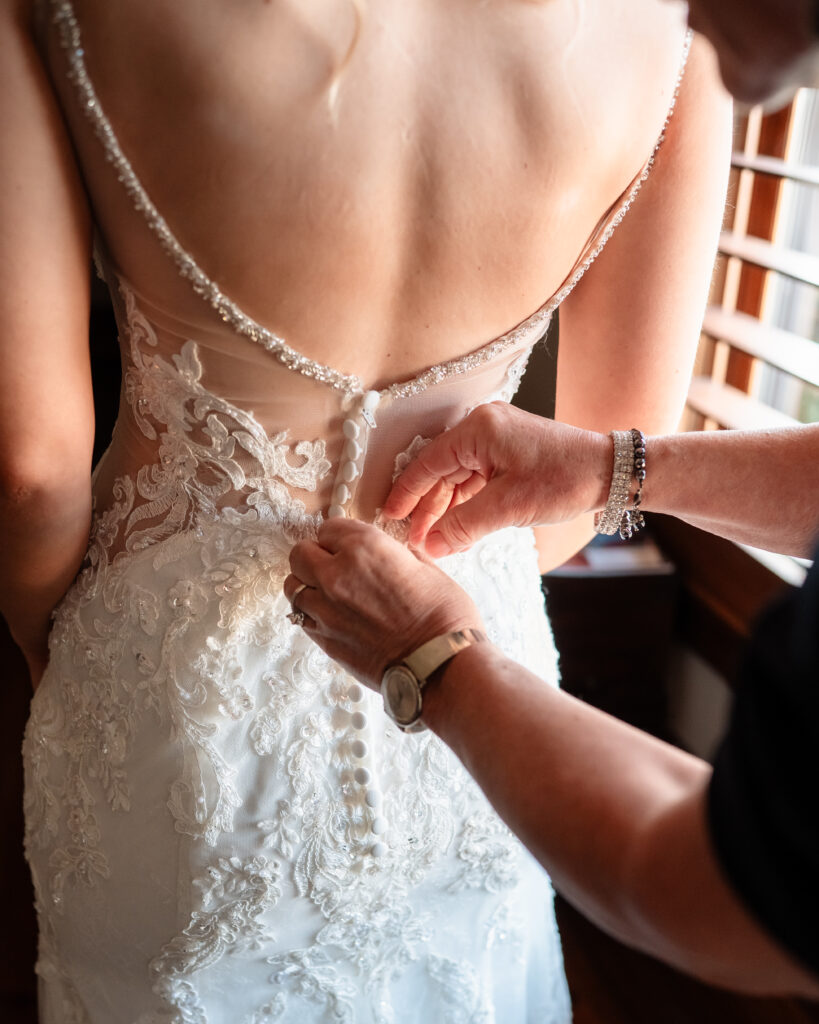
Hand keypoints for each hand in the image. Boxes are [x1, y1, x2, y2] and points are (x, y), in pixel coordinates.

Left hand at [284, 519, 483, 689]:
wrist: (439, 665)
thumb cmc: (444, 618)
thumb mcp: (428, 569)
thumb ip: (400, 556)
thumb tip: (395, 554)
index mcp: (364, 547)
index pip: (329, 528)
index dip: (340, 537)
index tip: (348, 545)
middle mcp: (337, 574)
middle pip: (300, 554)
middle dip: (315, 556)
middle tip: (333, 565)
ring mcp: (325, 609)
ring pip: (293, 586)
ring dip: (307, 586)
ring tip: (328, 593)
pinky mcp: (324, 639)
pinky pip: (300, 617)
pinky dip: (309, 612)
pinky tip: (331, 615)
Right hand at [382, 403, 610, 556]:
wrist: (612, 472)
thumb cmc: (567, 480)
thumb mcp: (510, 507)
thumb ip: (464, 526)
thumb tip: (429, 547)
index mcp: (480, 430)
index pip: (428, 463)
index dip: (406, 492)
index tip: (389, 517)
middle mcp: (484, 428)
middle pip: (441, 471)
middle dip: (426, 507)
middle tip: (412, 539)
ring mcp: (497, 440)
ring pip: (457, 478)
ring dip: (445, 509)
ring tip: (432, 541)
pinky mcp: (509, 454)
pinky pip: (476, 480)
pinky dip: (466, 504)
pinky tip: (457, 529)